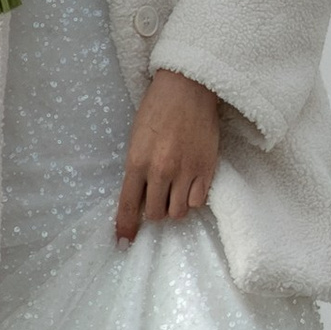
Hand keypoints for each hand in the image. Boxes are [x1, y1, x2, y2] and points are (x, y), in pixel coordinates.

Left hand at [115, 71, 220, 243]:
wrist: (188, 87)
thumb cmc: (157, 109)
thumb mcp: (137, 138)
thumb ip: (137, 169)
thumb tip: (138, 198)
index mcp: (137, 161)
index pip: (128, 205)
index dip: (125, 227)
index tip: (124, 241)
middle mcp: (160, 170)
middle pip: (155, 214)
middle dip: (154, 212)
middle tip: (157, 198)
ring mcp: (186, 171)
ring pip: (178, 213)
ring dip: (174, 206)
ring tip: (175, 191)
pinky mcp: (206, 168)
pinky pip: (198, 201)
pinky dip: (193, 199)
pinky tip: (190, 184)